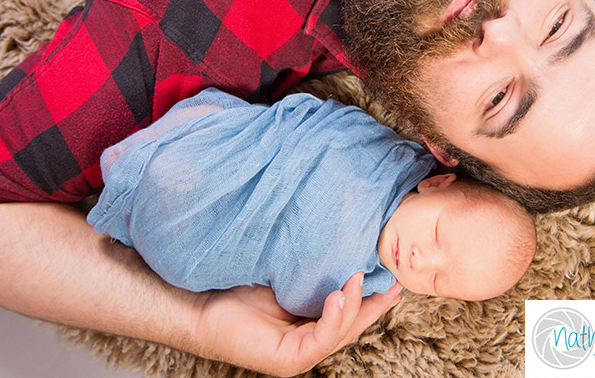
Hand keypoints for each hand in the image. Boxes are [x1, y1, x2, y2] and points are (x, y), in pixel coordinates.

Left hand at [192, 273, 401, 376]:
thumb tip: (334, 234)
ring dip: (355, 305)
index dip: (373, 294)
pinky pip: (319, 340)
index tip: (392, 272)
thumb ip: (307, 265)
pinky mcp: (287, 360)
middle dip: (376, 303)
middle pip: (353, 323)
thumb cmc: (235, 284)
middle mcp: (308, 339)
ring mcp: (299, 353)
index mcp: (309, 321)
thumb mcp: (280, 271)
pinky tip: (338, 296)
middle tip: (396, 280)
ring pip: (340, 332)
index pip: (349, 309)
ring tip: (360, 277)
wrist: (198, 304)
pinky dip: (333, 318)